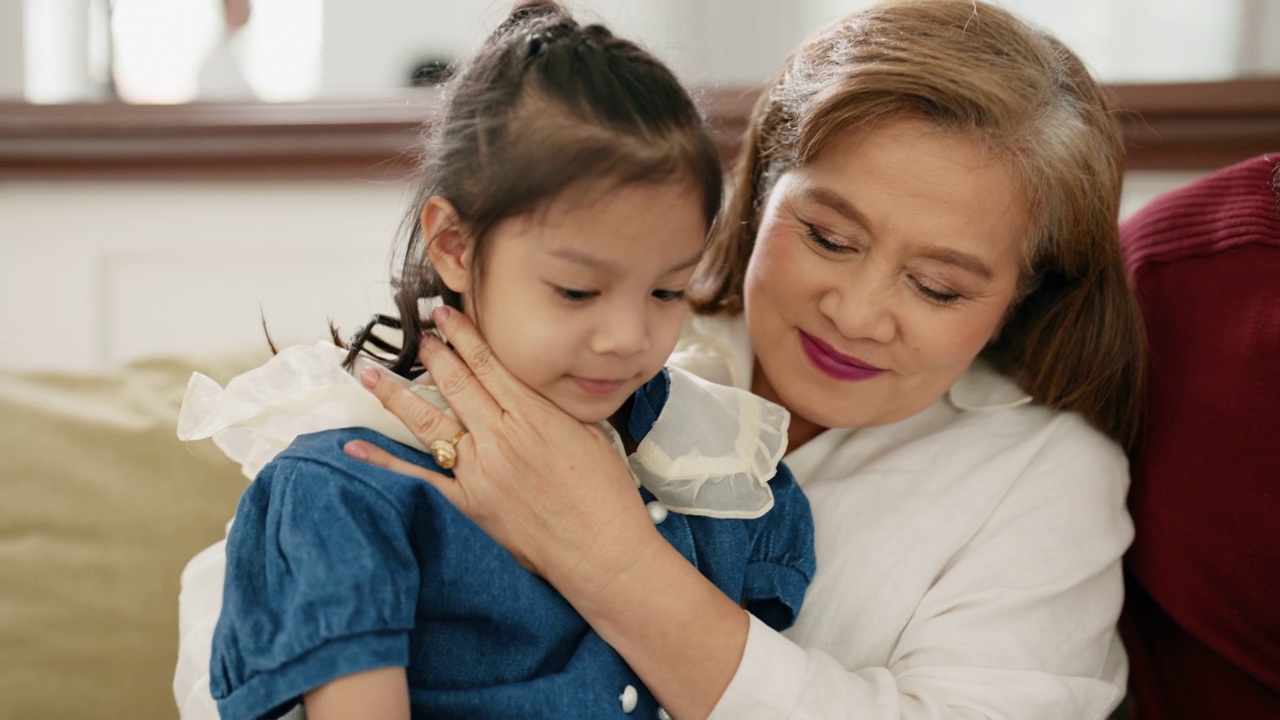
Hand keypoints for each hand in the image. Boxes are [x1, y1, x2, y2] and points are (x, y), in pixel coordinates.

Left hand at [344, 306, 653, 580]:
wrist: (602, 551)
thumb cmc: (606, 497)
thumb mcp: (592, 435)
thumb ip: (557, 410)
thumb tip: (535, 392)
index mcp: (532, 417)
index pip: (487, 365)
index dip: (462, 336)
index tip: (443, 315)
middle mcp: (500, 438)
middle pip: (455, 385)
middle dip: (432, 355)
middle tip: (416, 336)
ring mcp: (480, 472)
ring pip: (429, 424)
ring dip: (396, 395)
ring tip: (370, 373)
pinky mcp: (469, 505)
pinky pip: (418, 479)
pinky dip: (384, 463)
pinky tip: (356, 446)